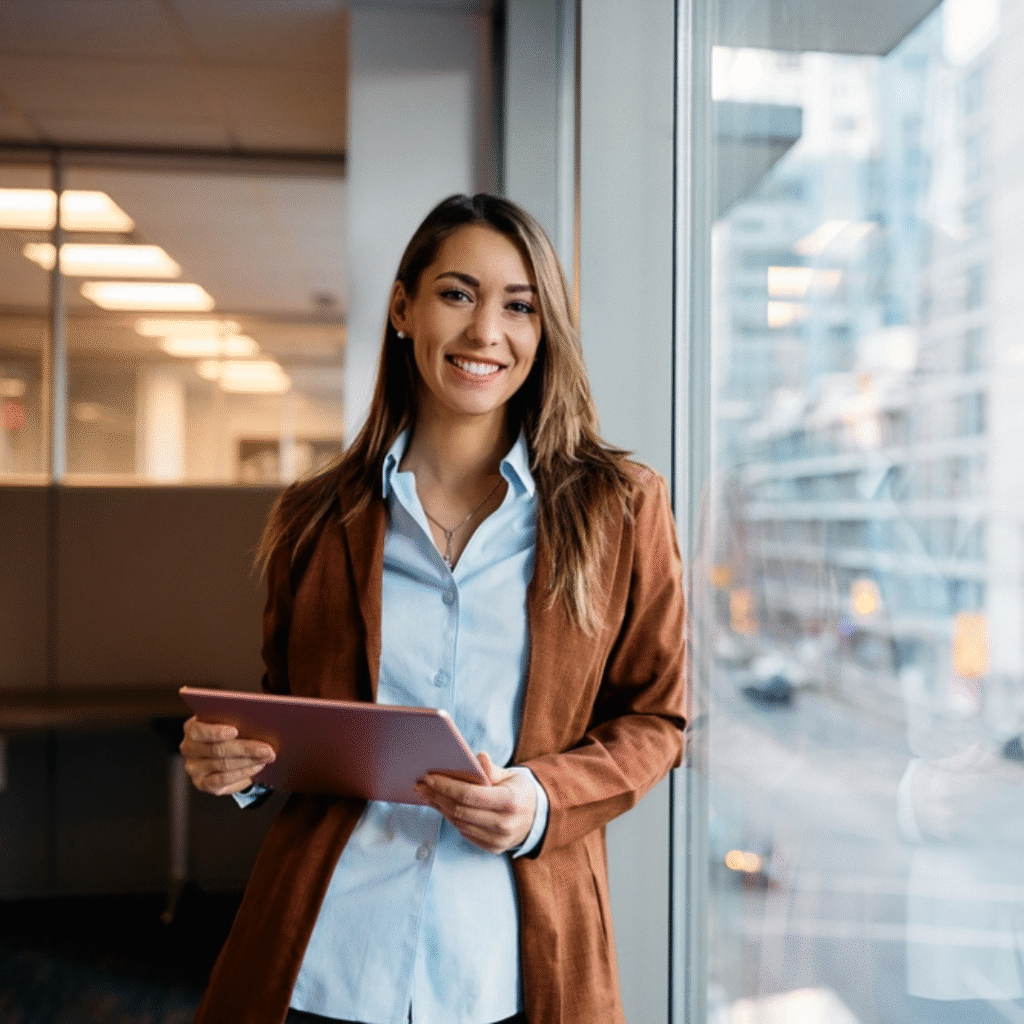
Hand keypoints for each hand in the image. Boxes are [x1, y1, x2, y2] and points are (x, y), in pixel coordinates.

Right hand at [179, 715, 275, 795]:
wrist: (228, 754)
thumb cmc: (231, 732)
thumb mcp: (230, 721)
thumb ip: (236, 718)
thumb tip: (258, 720)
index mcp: (192, 728)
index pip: (199, 730)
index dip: (216, 731)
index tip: (235, 730)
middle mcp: (189, 748)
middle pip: (217, 749)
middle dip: (245, 748)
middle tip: (266, 748)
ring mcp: (193, 768)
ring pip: (223, 765)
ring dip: (249, 761)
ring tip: (266, 757)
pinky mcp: (202, 784)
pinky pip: (223, 780)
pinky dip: (243, 773)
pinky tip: (257, 767)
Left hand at [416, 752, 536, 853]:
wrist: (538, 818)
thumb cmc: (520, 791)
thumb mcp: (512, 776)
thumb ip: (492, 769)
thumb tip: (477, 758)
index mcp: (510, 802)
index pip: (471, 795)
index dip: (447, 786)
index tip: (430, 777)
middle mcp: (504, 824)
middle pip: (461, 811)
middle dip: (437, 796)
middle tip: (420, 786)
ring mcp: (498, 839)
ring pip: (460, 823)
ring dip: (440, 808)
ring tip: (427, 795)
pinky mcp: (492, 848)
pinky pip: (465, 833)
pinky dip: (451, 819)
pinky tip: (441, 807)